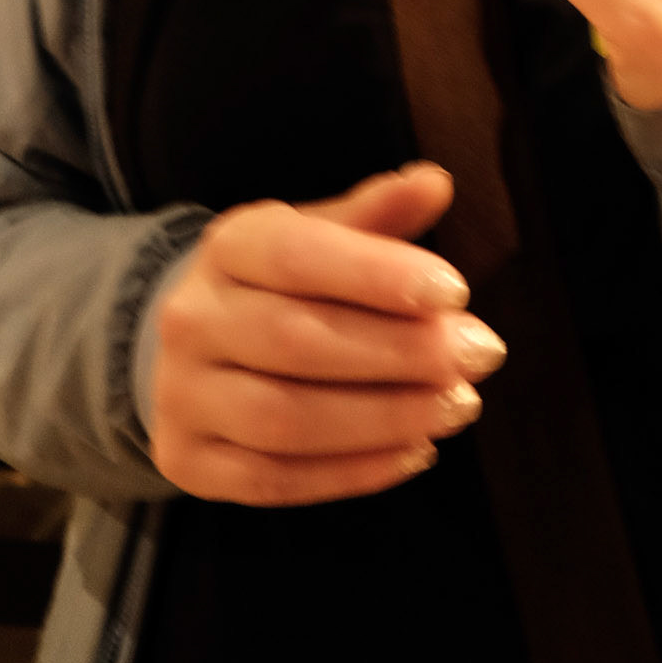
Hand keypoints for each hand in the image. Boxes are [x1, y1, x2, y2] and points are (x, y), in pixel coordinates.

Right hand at [148, 162, 505, 506]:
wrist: (193, 347)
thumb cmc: (279, 283)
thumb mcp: (320, 233)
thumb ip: (378, 214)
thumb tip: (435, 182)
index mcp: (229, 246)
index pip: (297, 256)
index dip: (377, 275)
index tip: (456, 291)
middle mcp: (192, 318)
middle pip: (296, 340)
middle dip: (400, 352)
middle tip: (480, 354)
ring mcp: (181, 397)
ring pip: (284, 419)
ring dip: (384, 418)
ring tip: (459, 405)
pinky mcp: (188, 463)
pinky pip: (274, 479)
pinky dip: (353, 473)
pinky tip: (416, 452)